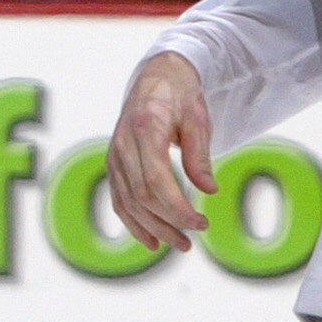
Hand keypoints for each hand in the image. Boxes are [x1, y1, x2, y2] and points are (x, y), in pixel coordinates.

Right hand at [105, 51, 216, 252]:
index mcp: (145, 129)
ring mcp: (114, 155)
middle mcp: (123, 144)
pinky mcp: (113, 164)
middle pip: (141, 196)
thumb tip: (208, 190)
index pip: (156, 180)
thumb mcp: (197, 119)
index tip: (200, 223)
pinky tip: (151, 240)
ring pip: (128, 203)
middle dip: (168, 222)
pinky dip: (133, 223)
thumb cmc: (180, 96)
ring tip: (179, 244)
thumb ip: (199, 154)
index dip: (177, 208)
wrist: (157, 77)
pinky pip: (119, 199)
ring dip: (153, 228)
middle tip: (194, 238)